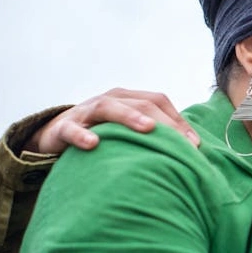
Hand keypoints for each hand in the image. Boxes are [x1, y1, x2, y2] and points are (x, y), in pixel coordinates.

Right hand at [26, 88, 198, 154]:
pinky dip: (82, 134)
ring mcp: (86, 111)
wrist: (56, 134)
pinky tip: (92, 143)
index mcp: (128, 99)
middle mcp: (110, 100)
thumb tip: (191, 153)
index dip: (178, 120)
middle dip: (164, 122)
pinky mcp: (63, 127)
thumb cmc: (103, 134)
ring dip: (130, 117)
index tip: (196, 144)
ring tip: (148, 129)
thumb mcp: (128, 133)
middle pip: (141, 104)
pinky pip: (72, 129)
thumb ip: (154, 138)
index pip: (158, 102)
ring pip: (109, 107)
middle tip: (182, 142)